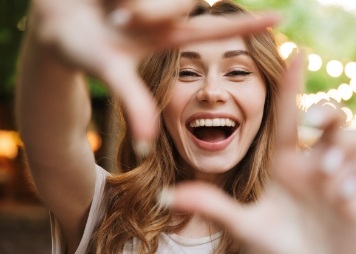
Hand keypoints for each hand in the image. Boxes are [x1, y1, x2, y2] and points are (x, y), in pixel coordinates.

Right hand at [29, 0, 278, 141]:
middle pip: (181, 2)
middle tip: (117, 16)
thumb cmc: (77, 48)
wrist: (51, 22)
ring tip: (108, 8)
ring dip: (130, 1)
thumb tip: (146, 144)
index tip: (281, 19)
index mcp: (166, 36)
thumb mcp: (109, 70)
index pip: (215, 31)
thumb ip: (132, 102)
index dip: (247, 26)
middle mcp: (165, 13)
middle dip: (148, 8)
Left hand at [163, 52, 355, 253]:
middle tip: (313, 124)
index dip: (291, 85)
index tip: (294, 52)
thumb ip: (212, 206)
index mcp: (285, 162)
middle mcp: (313, 163)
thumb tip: (168, 194)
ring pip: (355, 138)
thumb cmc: (277, 247)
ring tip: (330, 178)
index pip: (287, 116)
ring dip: (345, 151)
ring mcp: (340, 176)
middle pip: (330, 117)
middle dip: (327, 113)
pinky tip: (347, 198)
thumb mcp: (245, 224)